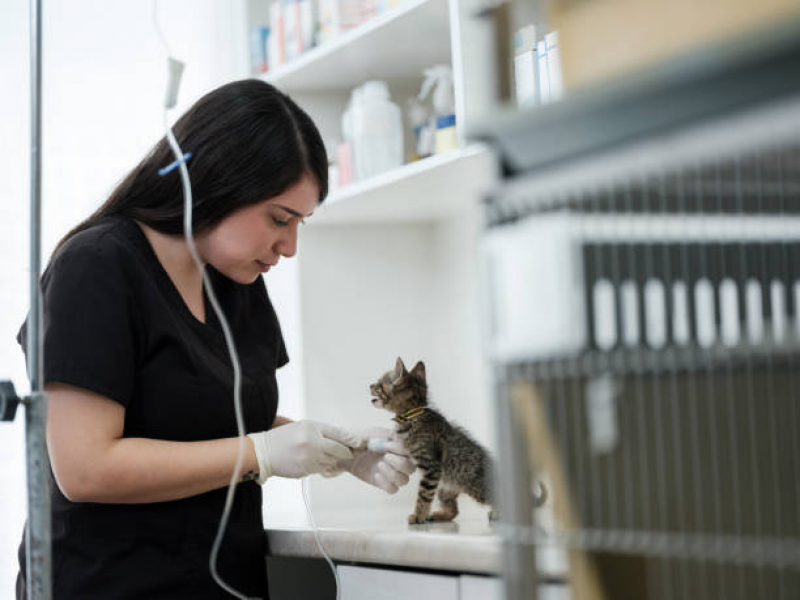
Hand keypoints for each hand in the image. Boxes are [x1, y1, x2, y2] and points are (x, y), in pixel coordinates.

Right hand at [247, 420, 363, 482]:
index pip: (338, 434)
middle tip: (349, 453)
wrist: (263, 452)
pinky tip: (311, 461)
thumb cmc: (284, 437)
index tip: (359, 443)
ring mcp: (308, 458)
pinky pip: (319, 469)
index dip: (351, 439)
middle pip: (338, 450)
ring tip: (322, 456)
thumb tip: (343, 439)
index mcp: (312, 428)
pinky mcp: (304, 470)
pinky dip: (320, 466)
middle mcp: (312, 442)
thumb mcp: (303, 427)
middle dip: (345, 452)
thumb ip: (322, 432)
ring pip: (330, 462)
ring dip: (331, 460)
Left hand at [327, 427, 415, 493]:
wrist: (344, 451)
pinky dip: (386, 484)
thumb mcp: (372, 433)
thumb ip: (386, 434)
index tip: (387, 444)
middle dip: (401, 463)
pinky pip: (393, 489)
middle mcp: (398, 460)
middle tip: (386, 456)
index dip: (401, 449)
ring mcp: (390, 472)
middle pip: (412, 469)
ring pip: (404, 480)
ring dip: (393, 474)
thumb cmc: (359, 439)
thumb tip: (399, 433)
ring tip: (380, 465)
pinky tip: (376, 474)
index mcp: (398, 447)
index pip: (411, 451)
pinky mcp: (382, 482)